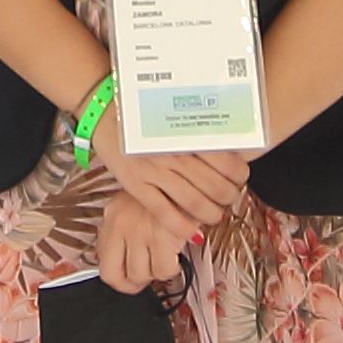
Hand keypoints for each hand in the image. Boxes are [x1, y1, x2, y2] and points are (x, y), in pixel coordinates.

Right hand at [88, 90, 249, 232]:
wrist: (103, 111)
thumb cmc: (140, 113)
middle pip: (216, 187)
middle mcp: (175, 154)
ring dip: (211, 214)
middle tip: (228, 199)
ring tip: (214, 215)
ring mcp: (155, 171)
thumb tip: (224, 151)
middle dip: (228, 199)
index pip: (228, 163)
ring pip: (195, 203)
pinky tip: (191, 231)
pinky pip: (164, 212)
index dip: (240, 177)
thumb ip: (195, 134)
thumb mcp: (173, 118)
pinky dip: (182, 226)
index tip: (239, 180)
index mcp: (187, 135)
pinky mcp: (136, 185)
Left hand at [94, 186, 199, 296]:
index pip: (104, 267)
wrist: (190, 175)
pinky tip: (175, 254)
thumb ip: (124, 233)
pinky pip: (163, 270)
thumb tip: (123, 265)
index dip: (120, 281)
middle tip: (150, 271)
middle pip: (120, 276)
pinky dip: (171, 268)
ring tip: (165, 256)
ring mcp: (139, 231)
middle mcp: (121, 224)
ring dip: (156, 272)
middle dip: (138, 280)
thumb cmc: (165, 191)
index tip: (130, 281)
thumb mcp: (134, 206)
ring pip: (142, 275)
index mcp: (111, 217)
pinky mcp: (161, 236)